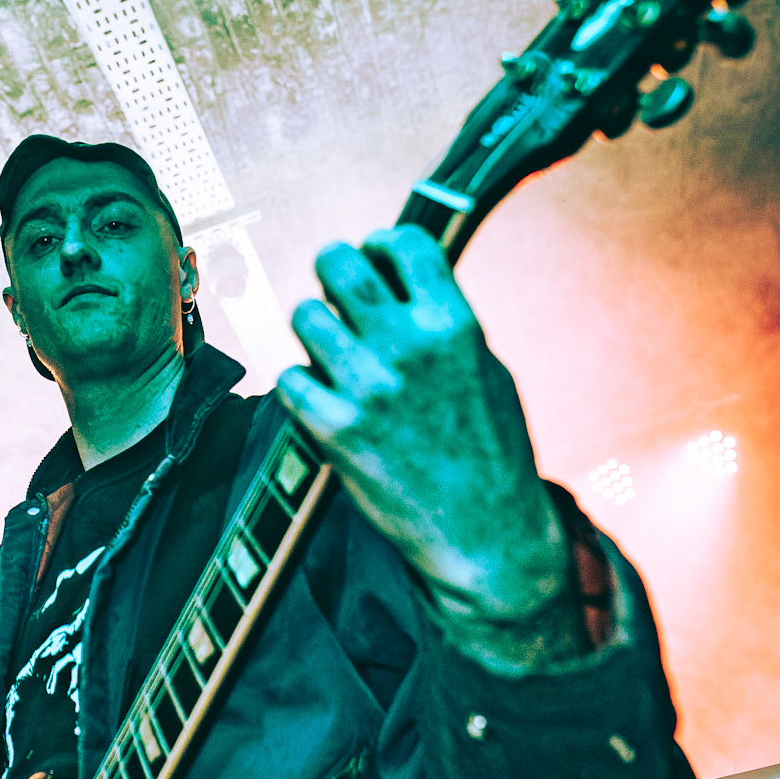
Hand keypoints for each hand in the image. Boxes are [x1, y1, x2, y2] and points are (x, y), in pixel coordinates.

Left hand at [277, 226, 569, 622]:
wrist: (486, 536)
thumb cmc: (490, 454)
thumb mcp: (485, 370)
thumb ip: (444, 322)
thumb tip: (402, 280)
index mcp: (455, 324)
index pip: (404, 243)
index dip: (381, 244)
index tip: (376, 258)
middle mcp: (409, 346)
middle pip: (338, 263)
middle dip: (332, 270)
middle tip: (336, 293)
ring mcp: (368, 388)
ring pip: (304, 315)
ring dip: (313, 328)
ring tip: (329, 351)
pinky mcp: (336, 431)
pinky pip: (289, 378)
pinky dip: (300, 386)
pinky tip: (321, 397)